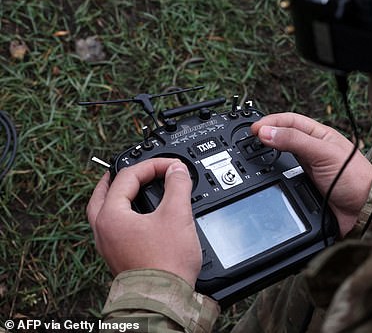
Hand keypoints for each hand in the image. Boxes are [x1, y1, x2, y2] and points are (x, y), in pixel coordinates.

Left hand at [86, 158, 201, 285]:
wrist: (163, 298)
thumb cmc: (165, 263)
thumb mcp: (177, 215)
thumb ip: (177, 185)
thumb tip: (177, 170)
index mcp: (111, 216)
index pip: (127, 176)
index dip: (152, 165)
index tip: (171, 165)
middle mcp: (103, 230)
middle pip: (103, 194)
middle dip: (118, 177)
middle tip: (130, 168)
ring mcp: (107, 246)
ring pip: (104, 212)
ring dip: (117, 196)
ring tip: (130, 190)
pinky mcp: (117, 257)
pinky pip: (112, 228)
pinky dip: (122, 215)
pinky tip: (136, 218)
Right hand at [251, 113, 371, 235]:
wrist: (363, 209)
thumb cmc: (354, 177)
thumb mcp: (323, 153)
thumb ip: (296, 141)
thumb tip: (267, 132)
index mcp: (317, 135)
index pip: (289, 121)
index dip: (270, 122)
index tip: (253, 129)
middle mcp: (310, 151)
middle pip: (281, 139)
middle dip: (264, 138)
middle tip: (246, 142)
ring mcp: (305, 169)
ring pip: (279, 160)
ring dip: (265, 160)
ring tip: (250, 159)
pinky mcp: (302, 188)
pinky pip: (282, 181)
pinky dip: (271, 180)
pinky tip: (263, 181)